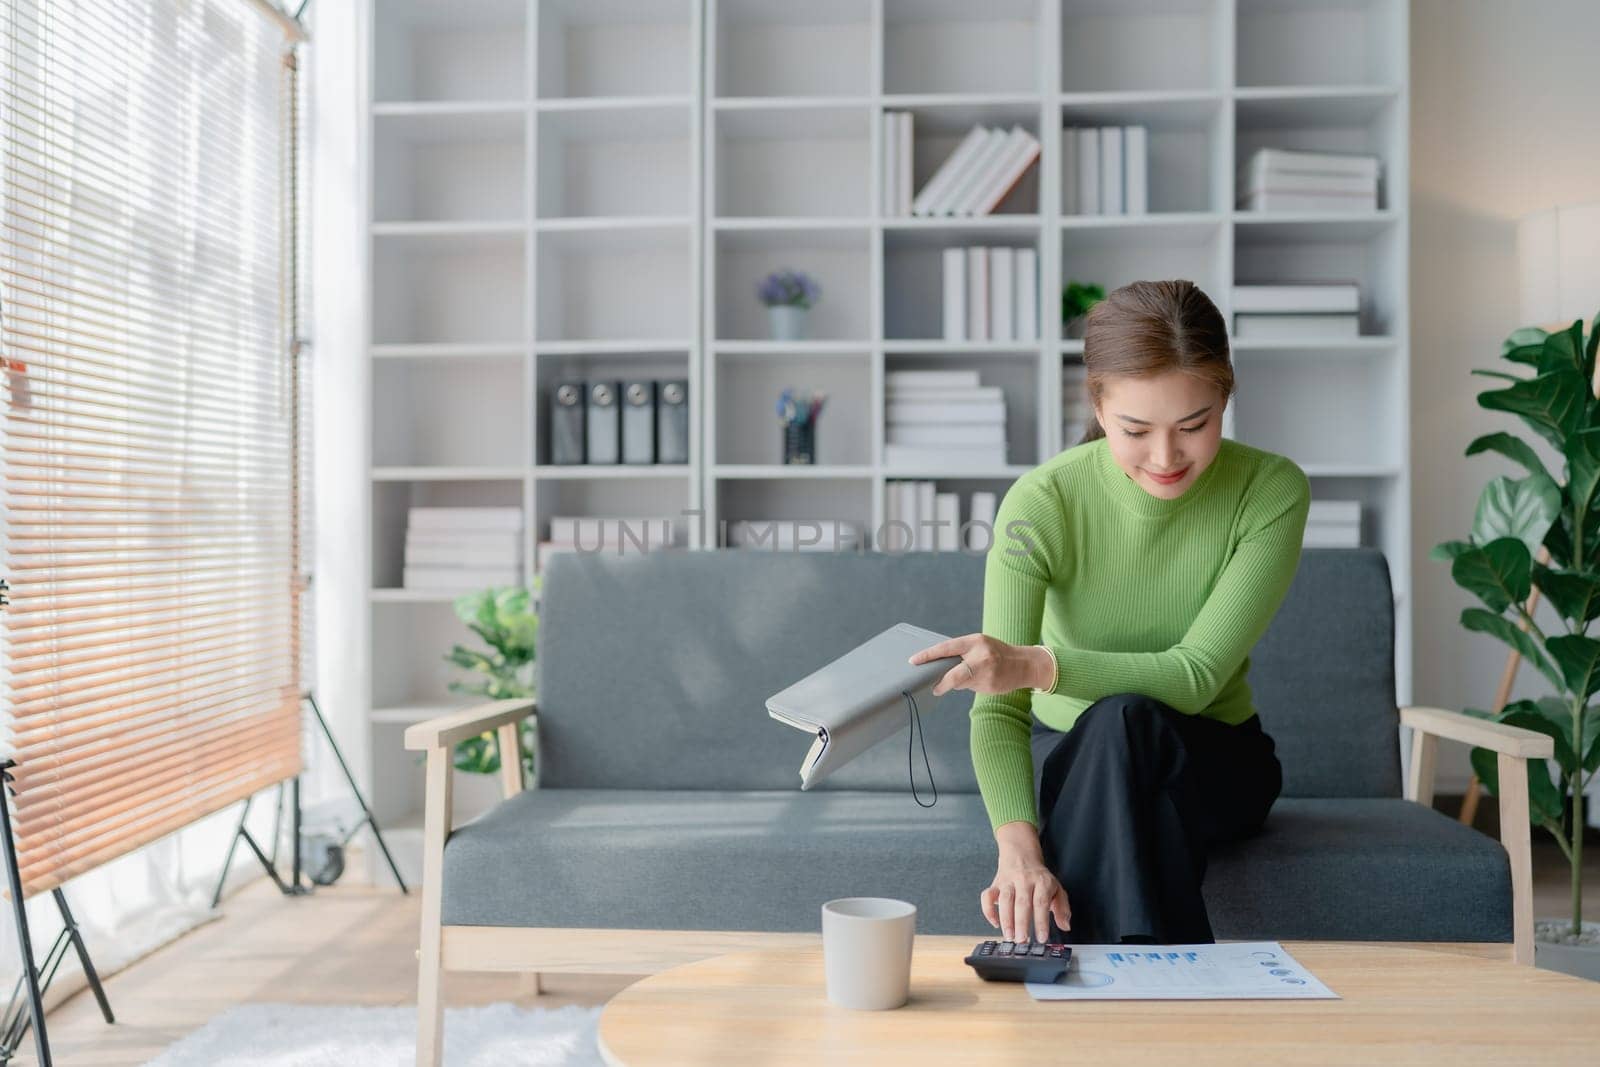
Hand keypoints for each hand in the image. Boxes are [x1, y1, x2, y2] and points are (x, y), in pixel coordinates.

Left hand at [908, 634, 1049, 695]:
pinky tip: (983, 681)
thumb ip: (961, 653)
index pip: (946, 648)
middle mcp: (980, 656)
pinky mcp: (990, 685)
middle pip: (953, 674)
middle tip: (934, 687)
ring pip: (961, 682)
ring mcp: (986, 672)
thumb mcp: (980, 645)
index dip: (928, 655)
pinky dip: (971, 686)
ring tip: (974, 676)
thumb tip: (939, 665)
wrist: (1024, 664)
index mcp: (974, 641)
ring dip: (960, 683)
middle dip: (942, 683)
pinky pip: (971, 688)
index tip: (914, 661)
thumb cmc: (996, 653)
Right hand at [982, 858, 1070, 942]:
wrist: (1021, 855)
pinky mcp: (995, 884)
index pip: (1041, 903)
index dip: (1041, 921)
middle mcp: (1024, 880)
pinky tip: (995, 923)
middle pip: (1022, 902)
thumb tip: (1065, 926)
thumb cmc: (1039, 877)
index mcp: (1042, 882)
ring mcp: (1008, 881)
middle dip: (1021, 923)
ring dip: (1006, 920)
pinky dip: (988, 911)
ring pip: (1005, 900)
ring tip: (1009, 936)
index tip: (1041, 938)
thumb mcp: (1057, 889)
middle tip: (1022, 940)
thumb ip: (1062, 908)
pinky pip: (987, 896)